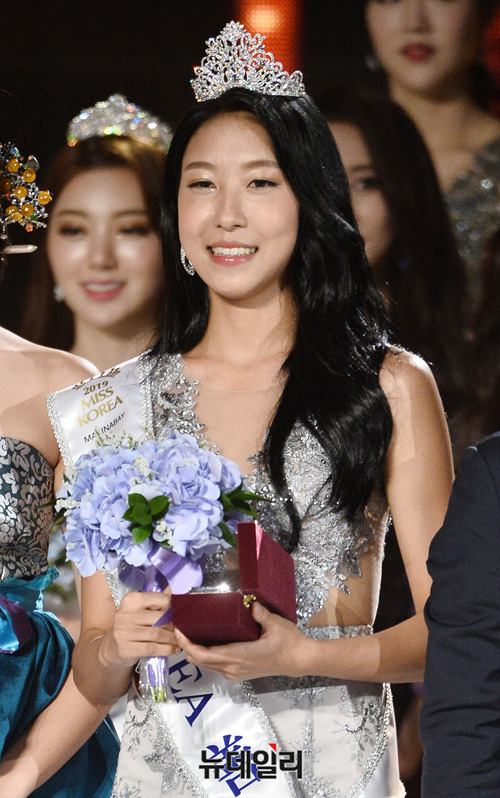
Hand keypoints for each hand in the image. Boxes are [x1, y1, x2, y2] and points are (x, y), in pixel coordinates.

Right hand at [99, 590, 180, 668]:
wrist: (112, 647)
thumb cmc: (131, 625)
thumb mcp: (140, 610)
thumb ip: (156, 601)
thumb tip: (174, 591)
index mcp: (131, 600)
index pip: (160, 599)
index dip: (173, 608)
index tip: (181, 615)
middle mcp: (125, 614)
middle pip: (160, 619)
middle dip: (174, 626)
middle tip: (182, 631)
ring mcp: (123, 632)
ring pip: (157, 634)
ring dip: (172, 639)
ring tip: (179, 641)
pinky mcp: (125, 648)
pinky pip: (152, 648)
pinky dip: (166, 650)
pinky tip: (174, 650)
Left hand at [174, 601, 310, 680]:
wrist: (299, 661)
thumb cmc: (288, 642)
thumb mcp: (275, 624)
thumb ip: (260, 614)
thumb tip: (249, 602)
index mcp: (238, 656)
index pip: (203, 654)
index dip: (187, 644)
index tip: (179, 630)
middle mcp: (232, 668)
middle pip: (199, 661)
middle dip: (186, 645)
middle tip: (179, 626)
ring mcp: (234, 672)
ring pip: (205, 664)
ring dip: (194, 650)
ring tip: (188, 631)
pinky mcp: (238, 672)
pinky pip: (214, 665)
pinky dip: (204, 654)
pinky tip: (205, 639)